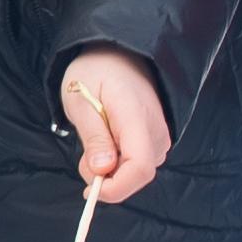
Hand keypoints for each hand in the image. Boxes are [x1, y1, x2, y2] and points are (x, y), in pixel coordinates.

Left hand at [63, 51, 171, 203]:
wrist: (117, 52)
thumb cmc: (94, 71)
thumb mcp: (81, 101)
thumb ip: (93, 137)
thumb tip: (103, 170)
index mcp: (137, 117)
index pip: (139, 168)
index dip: (116, 188)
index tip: (90, 189)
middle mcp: (156, 129)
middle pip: (137, 175)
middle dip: (107, 178)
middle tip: (85, 155)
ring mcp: (159, 134)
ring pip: (136, 172)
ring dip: (111, 169)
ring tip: (95, 139)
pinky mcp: (156, 138)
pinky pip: (138, 162)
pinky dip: (118, 162)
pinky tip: (107, 140)